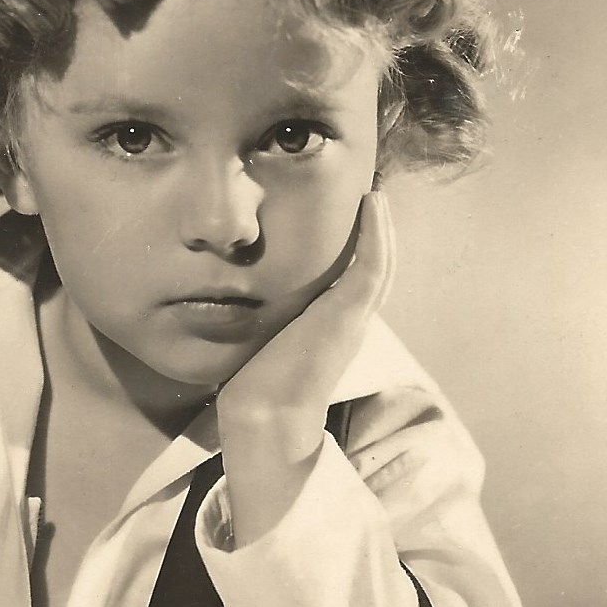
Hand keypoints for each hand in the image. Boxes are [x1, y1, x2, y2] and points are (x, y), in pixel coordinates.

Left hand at [217, 188, 395, 464]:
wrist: (265, 415)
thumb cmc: (254, 386)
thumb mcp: (260, 340)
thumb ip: (259, 319)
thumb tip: (224, 303)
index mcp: (331, 328)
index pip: (352, 282)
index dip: (358, 250)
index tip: (350, 218)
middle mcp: (349, 322)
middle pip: (375, 269)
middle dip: (377, 233)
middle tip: (372, 195)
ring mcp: (353, 318)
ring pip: (381, 263)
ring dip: (383, 227)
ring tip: (376, 192)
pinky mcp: (348, 315)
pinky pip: (372, 266)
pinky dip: (377, 234)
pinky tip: (373, 202)